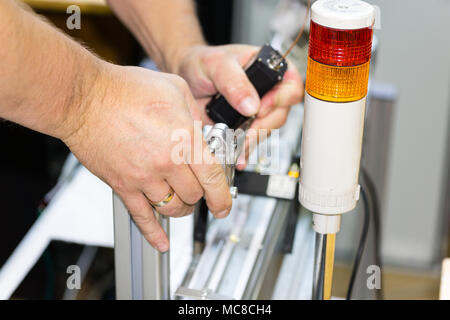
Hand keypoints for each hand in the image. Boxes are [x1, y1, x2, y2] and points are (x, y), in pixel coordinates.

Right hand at [62, 62, 231, 251]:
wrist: (84, 98)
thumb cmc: (125, 90)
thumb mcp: (175, 89)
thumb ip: (195, 113)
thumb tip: (203, 129)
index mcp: (184, 140)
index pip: (213, 179)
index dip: (223, 197)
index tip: (224, 206)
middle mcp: (166, 163)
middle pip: (194, 195)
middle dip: (200, 195)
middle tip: (199, 189)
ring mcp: (143, 177)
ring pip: (172, 208)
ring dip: (181, 208)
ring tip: (181, 201)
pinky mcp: (122, 185)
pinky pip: (142, 217)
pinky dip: (153, 233)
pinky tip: (161, 242)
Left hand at [175, 44, 303, 167]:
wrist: (186, 77)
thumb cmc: (203, 62)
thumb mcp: (217, 65)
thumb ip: (234, 82)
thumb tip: (251, 105)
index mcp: (270, 68)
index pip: (290, 86)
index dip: (280, 99)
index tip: (260, 109)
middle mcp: (268, 91)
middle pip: (280, 114)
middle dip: (262, 126)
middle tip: (244, 130)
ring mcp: (257, 111)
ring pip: (266, 131)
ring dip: (251, 139)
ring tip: (234, 141)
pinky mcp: (245, 126)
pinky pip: (251, 142)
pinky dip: (243, 150)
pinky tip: (236, 155)